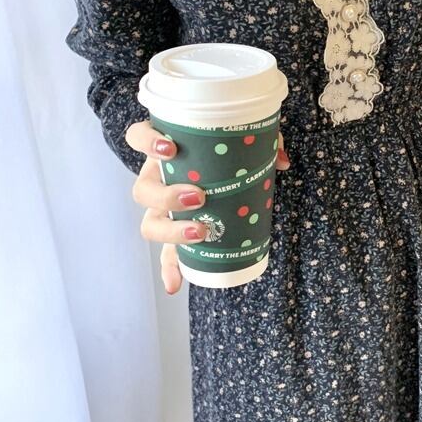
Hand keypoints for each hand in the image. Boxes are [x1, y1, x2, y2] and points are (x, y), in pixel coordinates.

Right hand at [125, 120, 290, 294]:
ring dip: (171, 232)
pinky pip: (167, 254)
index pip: (138, 138)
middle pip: (143, 191)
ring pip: (151, 224)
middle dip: (166, 197)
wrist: (227, 165)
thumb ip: (263, 140)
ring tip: (200, 231)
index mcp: (167, 149)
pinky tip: (176, 285)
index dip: (146, 143)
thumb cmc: (229, 146)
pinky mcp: (177, 232)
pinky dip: (170, 269)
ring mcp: (163, 209)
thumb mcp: (244, 136)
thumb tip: (283, 161)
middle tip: (199, 197)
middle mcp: (157, 179)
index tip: (170, 150)